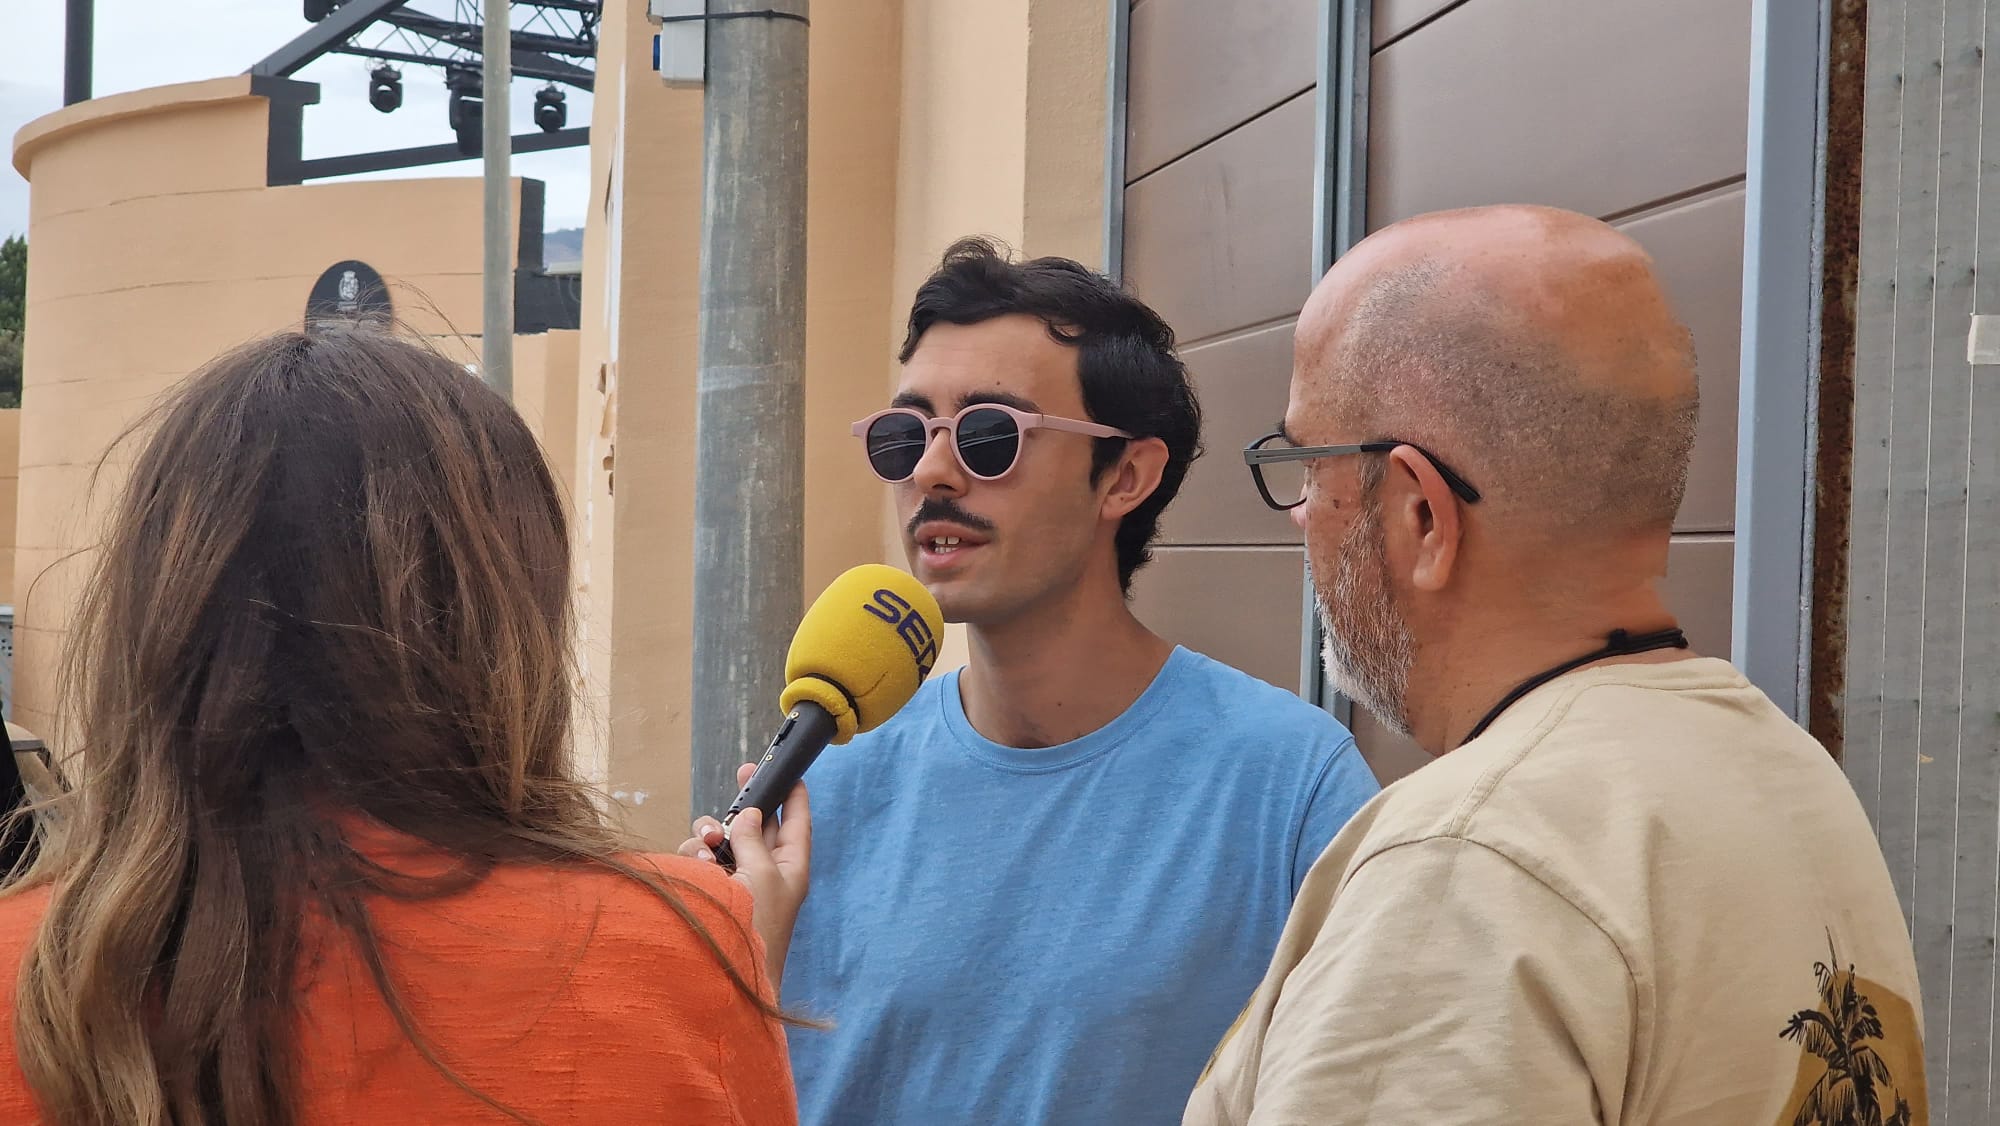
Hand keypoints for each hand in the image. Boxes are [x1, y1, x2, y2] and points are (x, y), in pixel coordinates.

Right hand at [678, 762, 810, 985]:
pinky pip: (701, 860)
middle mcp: (765, 872)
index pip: (797, 823)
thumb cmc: (757, 928)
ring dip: (712, 834)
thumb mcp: (762, 875)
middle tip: (737, 785)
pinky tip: (695, 862)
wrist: (728, 977)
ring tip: (708, 845)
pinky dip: (697, 855)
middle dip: (740, 810)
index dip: (794, 795)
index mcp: (791, 867)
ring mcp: (735, 883)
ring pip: (722, 840)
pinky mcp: (709, 893)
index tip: (787, 770)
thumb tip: (750, 816)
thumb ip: (754, 840)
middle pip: (756, 826)